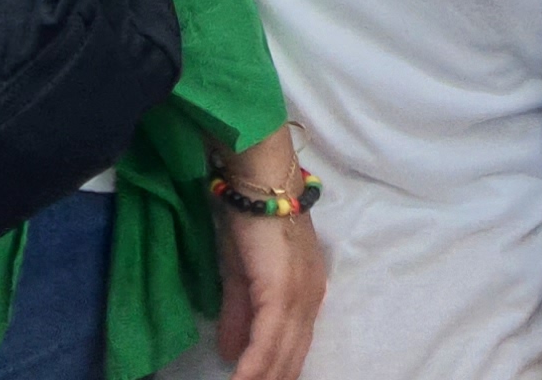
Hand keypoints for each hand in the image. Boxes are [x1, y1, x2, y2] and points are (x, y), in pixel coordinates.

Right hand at [208, 131, 326, 379]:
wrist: (258, 180)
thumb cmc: (252, 219)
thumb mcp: (242, 275)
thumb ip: (239, 314)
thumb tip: (231, 353)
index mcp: (305, 295)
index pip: (293, 348)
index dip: (276, 373)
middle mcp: (310, 300)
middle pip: (291, 358)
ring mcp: (299, 297)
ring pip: (282, 355)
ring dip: (261, 379)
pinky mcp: (282, 293)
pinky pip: (267, 342)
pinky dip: (253, 367)